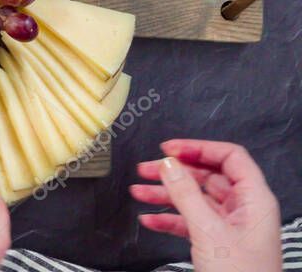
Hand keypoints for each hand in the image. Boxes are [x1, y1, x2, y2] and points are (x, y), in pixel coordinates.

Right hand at [131, 139, 281, 271]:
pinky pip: (190, 221)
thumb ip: (186, 194)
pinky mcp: (217, 243)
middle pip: (207, 177)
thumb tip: (169, 164)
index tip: (170, 150)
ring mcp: (230, 226)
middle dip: (175, 172)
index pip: (229, 157)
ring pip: (194, 199)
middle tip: (146, 168)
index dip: (198, 149)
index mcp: (254, 199)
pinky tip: (150, 219)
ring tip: (139, 191)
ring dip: (165, 194)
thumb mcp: (209, 230)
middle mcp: (244, 209)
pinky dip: (169, 219)